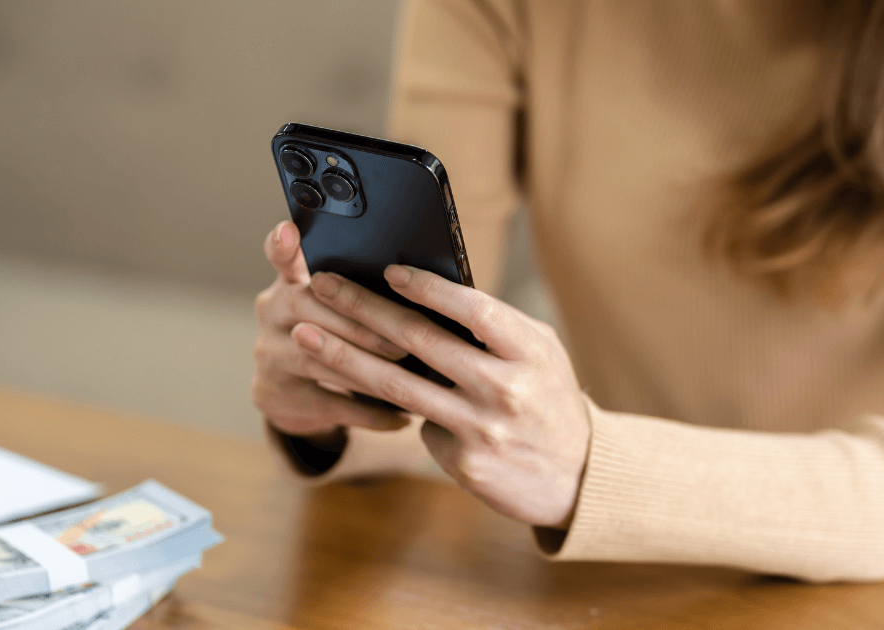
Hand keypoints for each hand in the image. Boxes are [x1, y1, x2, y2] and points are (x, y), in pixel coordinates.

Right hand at [251, 221, 411, 437]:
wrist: (295, 395)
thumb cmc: (336, 336)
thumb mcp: (337, 309)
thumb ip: (361, 292)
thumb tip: (424, 284)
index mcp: (290, 283)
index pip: (281, 256)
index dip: (284, 245)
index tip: (290, 230)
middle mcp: (271, 313)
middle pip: (309, 309)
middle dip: (361, 324)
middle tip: (405, 340)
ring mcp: (269, 355)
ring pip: (317, 357)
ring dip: (367, 368)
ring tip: (409, 377)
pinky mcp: (275, 395)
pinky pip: (328, 403)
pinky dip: (369, 413)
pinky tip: (402, 419)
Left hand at [295, 265, 590, 527]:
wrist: (577, 476)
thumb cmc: (551, 398)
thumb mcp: (540, 353)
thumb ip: (495, 327)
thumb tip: (429, 295)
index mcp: (529, 351)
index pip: (471, 309)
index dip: (427, 288)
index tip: (387, 271)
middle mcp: (505, 389)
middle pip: (419, 342)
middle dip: (362, 309)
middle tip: (321, 287)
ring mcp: (482, 429)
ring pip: (397, 387)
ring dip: (344, 357)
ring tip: (306, 336)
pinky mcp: (464, 464)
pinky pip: (418, 425)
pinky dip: (393, 406)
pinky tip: (363, 390)